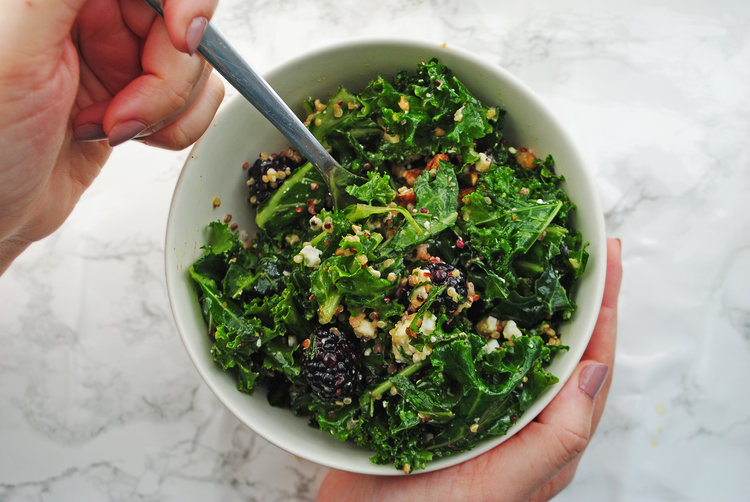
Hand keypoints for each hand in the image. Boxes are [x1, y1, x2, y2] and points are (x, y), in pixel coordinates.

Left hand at [0, 0, 224, 272]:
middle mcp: (92, 12)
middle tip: (124, 112)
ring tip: (109, 128)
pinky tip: (124, 136)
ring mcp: (116, 52)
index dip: (185, 2)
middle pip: (181, 20)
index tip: (182, 39)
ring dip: (168, 108)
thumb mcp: (15, 47)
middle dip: (167, 77)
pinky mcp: (135, 91)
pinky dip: (176, 125)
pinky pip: (192, 97)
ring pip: (194, 63)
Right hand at [317, 238, 622, 501]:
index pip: (586, 364)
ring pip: (510, 342)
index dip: (602, 310)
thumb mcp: (504, 485)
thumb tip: (593, 371)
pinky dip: (471, 315)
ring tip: (530, 254)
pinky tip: (464, 290)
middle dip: (570, 294)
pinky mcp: (439, 395)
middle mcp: (516, 415)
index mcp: (544, 436)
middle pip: (555, 344)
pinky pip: (464, 347)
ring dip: (523, 299)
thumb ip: (555, 437)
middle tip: (576, 243)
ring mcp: (477, 403)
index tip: (608, 257)